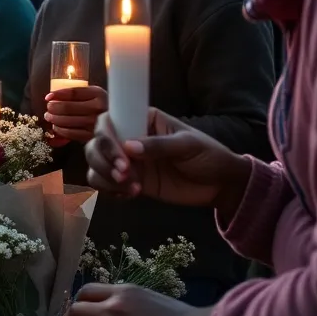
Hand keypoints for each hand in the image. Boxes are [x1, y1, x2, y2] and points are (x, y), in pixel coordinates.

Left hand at [43, 86, 106, 144]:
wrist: (120, 124)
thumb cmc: (102, 107)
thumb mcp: (94, 95)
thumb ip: (78, 95)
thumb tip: (52, 97)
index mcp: (98, 94)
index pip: (73, 92)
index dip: (57, 94)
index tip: (48, 97)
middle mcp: (98, 107)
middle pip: (67, 107)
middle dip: (53, 108)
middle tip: (48, 108)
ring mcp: (95, 123)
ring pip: (66, 120)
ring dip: (54, 119)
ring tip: (49, 117)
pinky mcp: (92, 136)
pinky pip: (70, 133)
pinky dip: (59, 130)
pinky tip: (56, 127)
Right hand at [85, 108, 251, 208]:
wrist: (220, 185)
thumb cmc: (208, 156)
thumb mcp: (188, 145)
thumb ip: (159, 145)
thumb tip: (129, 148)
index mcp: (143, 119)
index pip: (110, 120)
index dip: (105, 136)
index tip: (119, 155)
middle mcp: (129, 137)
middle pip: (96, 144)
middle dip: (104, 161)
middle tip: (125, 175)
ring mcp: (128, 161)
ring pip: (96, 164)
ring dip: (105, 178)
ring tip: (132, 189)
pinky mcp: (130, 181)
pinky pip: (105, 184)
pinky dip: (109, 190)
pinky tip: (129, 195)